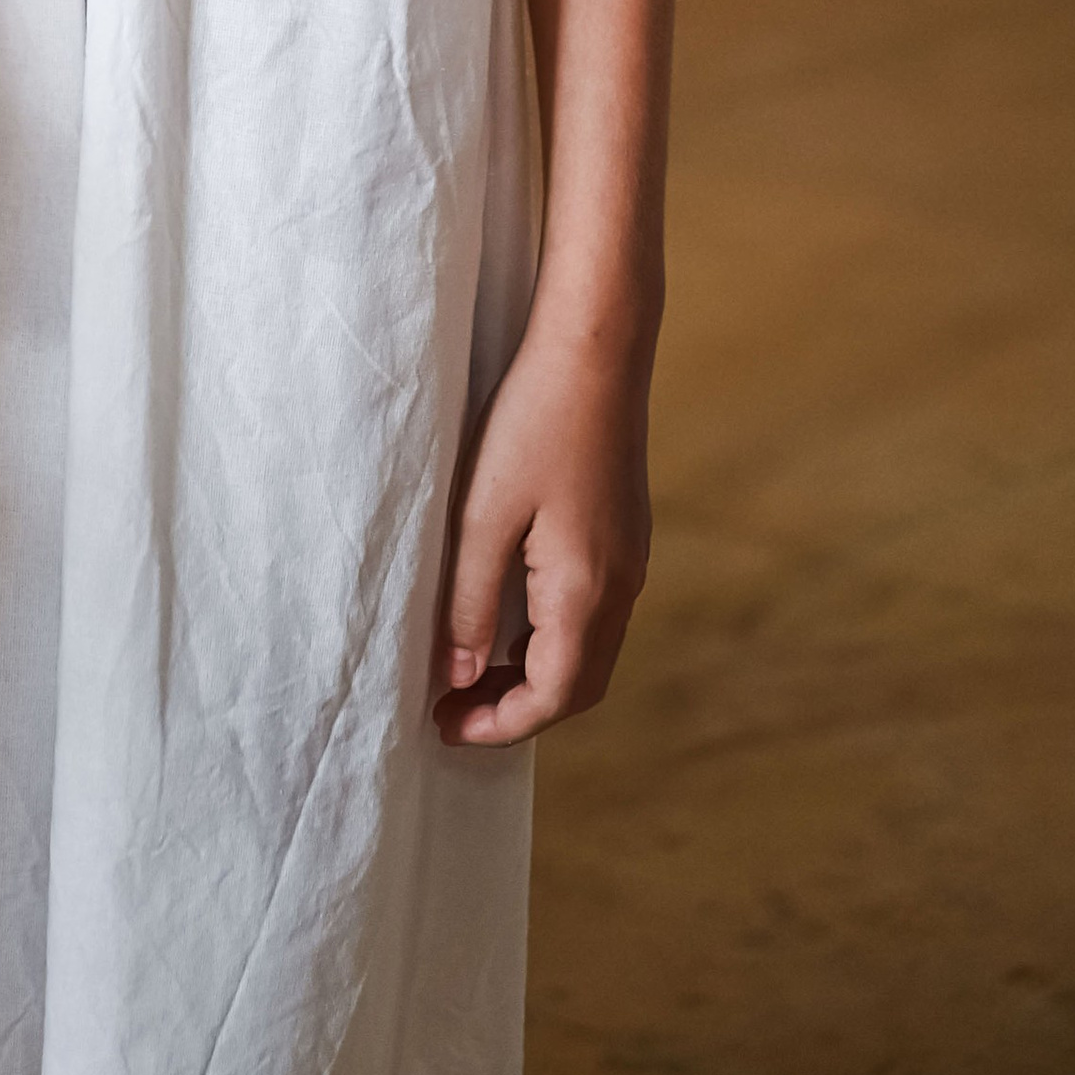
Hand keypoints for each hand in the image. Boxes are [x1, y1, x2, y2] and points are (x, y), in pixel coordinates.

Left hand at [433, 323, 652, 745]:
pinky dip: (552, 639)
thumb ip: (471, 601)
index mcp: (586, 592)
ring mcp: (630, 561)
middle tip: (453, 708)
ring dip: (535, 676)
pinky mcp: (625, 534)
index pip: (551, 697)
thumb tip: (460, 675)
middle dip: (517, 710)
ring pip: (588, 652)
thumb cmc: (533, 421)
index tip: (444, 725)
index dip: (498, 725)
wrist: (597, 348)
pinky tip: (509, 617)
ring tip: (472, 670)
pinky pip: (594, 614)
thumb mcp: (482, 514)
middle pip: (576, 688)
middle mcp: (621, 588)